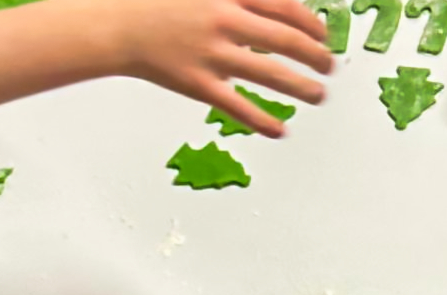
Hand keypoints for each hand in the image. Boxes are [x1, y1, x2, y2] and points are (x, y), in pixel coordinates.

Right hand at [97, 0, 332, 131]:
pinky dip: (263, 120)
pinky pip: (239, 107)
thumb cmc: (157, 4)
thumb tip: (276, 6)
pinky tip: (281, 130)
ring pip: (270, 73)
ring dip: (301, 86)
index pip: (282, 5)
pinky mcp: (199, 85)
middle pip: (284, 39)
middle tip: (330, 66)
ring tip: (319, 95)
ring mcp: (212, 55)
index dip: (309, 21)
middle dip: (315, 54)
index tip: (323, 33)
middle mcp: (224, 21)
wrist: (116, 25)